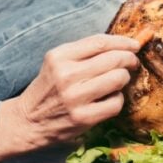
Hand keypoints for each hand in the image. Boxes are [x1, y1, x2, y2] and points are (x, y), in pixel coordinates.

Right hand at [0, 34, 140, 162]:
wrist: (28, 121)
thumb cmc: (48, 88)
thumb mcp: (57, 62)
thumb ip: (83, 52)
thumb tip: (120, 45)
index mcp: (59, 56)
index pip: (100, 42)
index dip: (122, 42)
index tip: (134, 45)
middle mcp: (66, 75)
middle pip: (114, 59)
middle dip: (129, 59)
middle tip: (132, 63)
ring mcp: (75, 97)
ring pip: (118, 79)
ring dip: (124, 78)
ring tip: (118, 80)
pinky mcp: (83, 118)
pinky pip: (116, 103)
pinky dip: (118, 100)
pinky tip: (109, 99)